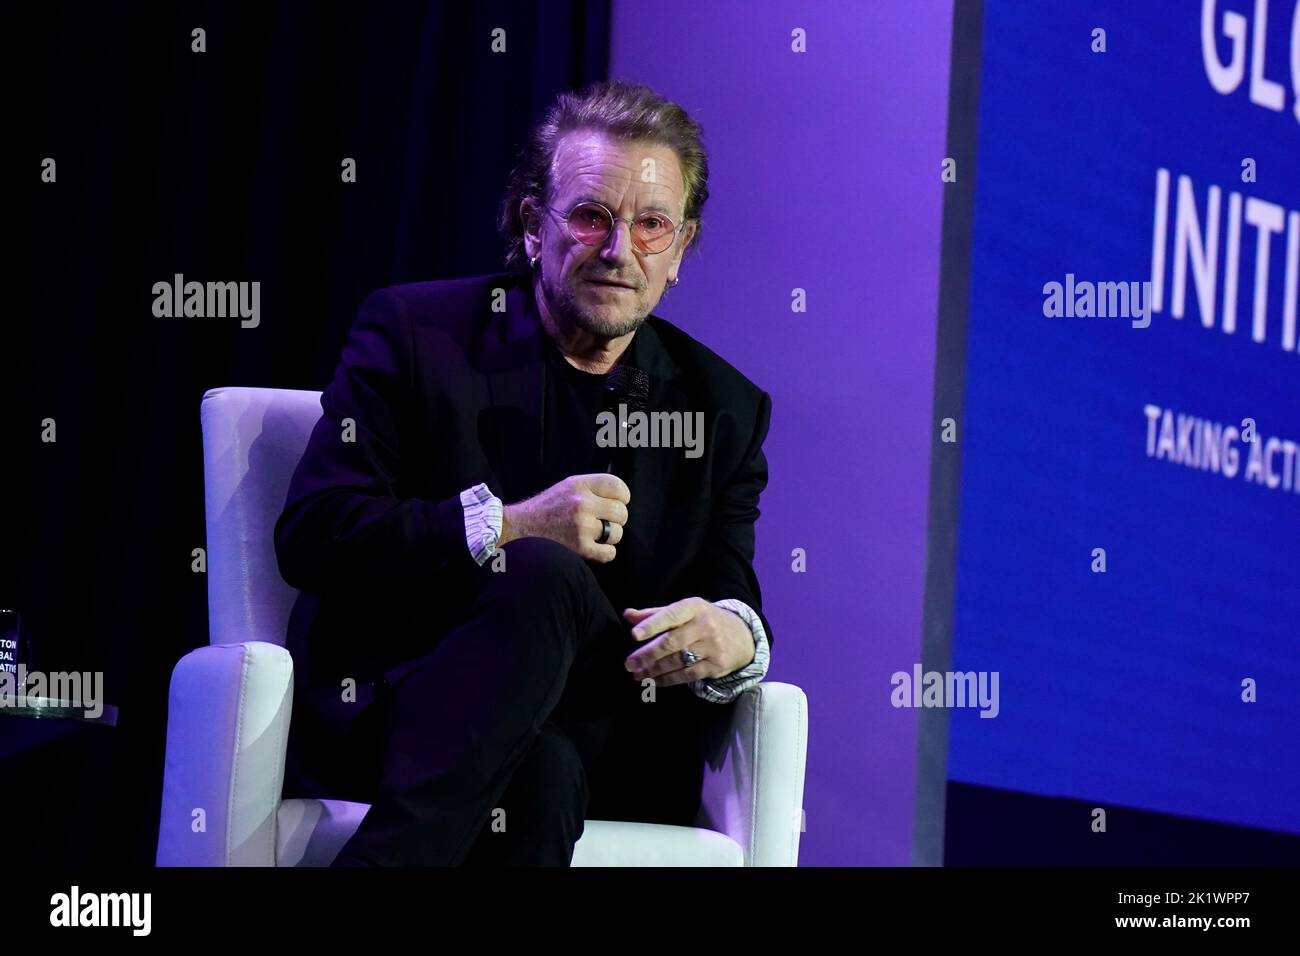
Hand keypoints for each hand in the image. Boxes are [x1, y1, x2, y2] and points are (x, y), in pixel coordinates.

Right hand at [499, 473, 629, 561]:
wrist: (519, 530)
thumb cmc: (547, 509)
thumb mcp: (567, 487)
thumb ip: (593, 488)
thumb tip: (622, 498)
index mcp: (579, 485)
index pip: (619, 487)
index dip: (622, 497)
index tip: (615, 503)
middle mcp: (582, 503)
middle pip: (621, 512)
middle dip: (615, 519)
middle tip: (602, 522)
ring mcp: (581, 527)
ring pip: (617, 533)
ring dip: (609, 537)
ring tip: (593, 535)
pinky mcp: (580, 548)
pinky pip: (610, 553)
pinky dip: (605, 553)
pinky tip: (594, 548)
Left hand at [621, 597, 755, 686]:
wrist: (742, 637)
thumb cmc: (704, 621)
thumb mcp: (684, 611)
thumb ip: (656, 614)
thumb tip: (627, 615)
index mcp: (694, 607)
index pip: (671, 615)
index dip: (652, 625)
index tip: (634, 635)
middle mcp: (705, 625)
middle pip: (672, 642)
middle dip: (648, 654)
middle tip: (629, 663)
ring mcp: (712, 647)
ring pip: (678, 661)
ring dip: (654, 670)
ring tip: (637, 674)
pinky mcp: (716, 666)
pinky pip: (687, 675)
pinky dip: (668, 680)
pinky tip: (654, 681)